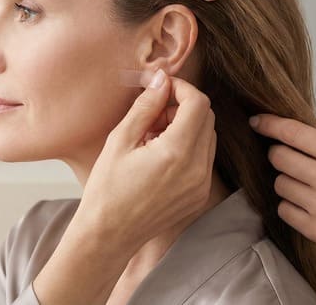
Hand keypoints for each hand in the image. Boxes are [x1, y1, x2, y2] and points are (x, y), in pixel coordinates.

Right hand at [78, 70, 216, 245]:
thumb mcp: (121, 140)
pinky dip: (188, 147)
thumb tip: (161, 80)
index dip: (181, 88)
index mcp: (178, 153)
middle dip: (183, 107)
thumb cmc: (107, 189)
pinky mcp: (200, 194)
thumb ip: (146, 106)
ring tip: (153, 136)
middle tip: (152, 114)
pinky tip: (159, 155)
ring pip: (208, 137)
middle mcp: (198, 169)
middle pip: (207, 118)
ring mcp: (202, 184)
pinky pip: (204, 158)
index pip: (198, 103)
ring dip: (186, 126)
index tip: (161, 88)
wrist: (109, 234)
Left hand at [249, 113, 315, 270]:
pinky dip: (292, 205)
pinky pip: (284, 210)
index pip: (292, 133)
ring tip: (309, 185)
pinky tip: (310, 204)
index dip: (269, 124)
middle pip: (278, 157)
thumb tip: (293, 120)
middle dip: (280, 155)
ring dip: (288, 182)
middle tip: (293, 159)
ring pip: (279, 184)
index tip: (256, 121)